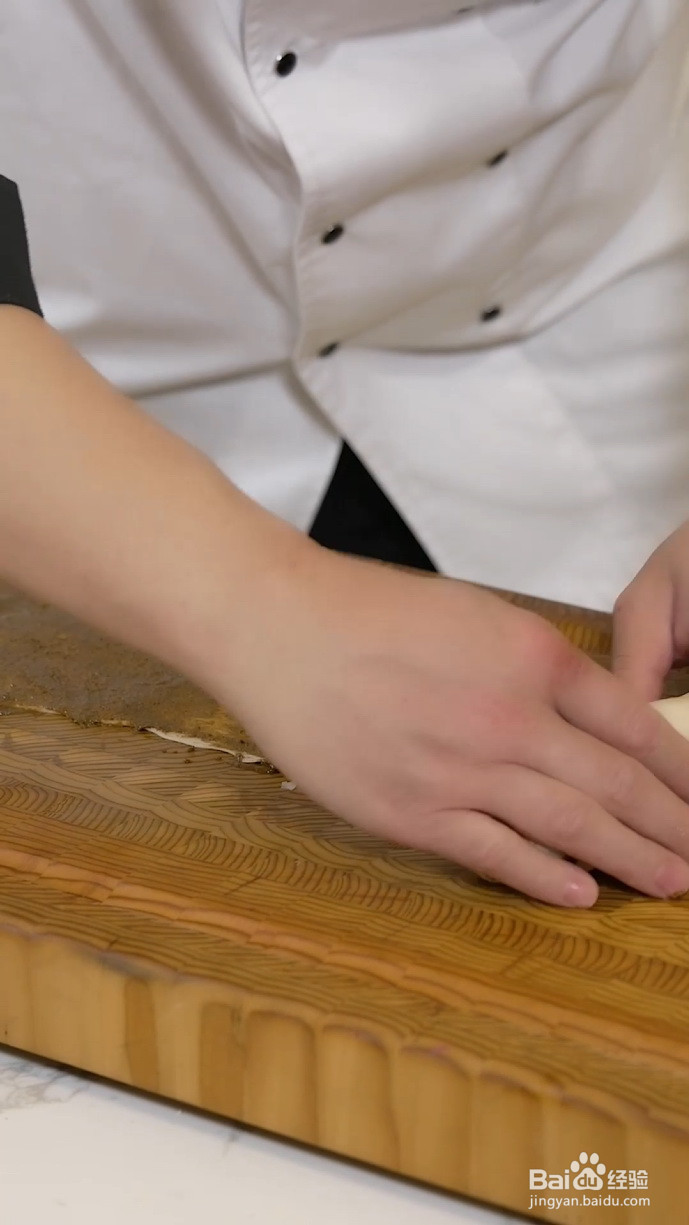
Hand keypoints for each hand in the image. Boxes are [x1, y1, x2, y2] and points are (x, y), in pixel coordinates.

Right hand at [213, 544, 688, 906]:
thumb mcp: (474, 616)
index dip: (679, 770)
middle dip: (672, 826)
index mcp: (531, 657)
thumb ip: (535, 666)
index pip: (634, 725)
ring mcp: (462, 770)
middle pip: (616, 785)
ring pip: (569, 826)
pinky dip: (545, 878)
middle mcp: (509, 717)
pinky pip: (496, 854)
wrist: (278, 628)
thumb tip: (588, 716)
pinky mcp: (413, 812)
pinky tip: (582, 894)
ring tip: (671, 882)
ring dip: (630, 859)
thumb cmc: (368, 611)